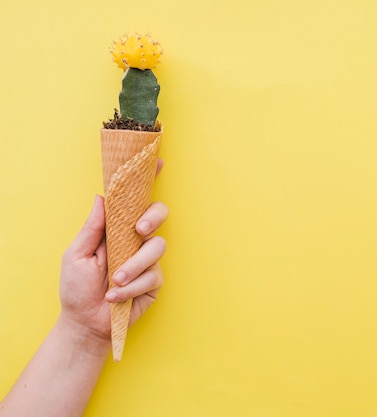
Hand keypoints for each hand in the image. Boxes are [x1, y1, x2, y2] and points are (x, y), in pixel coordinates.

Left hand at [59, 195, 167, 342]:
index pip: (135, 203)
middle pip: (159, 215)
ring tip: (115, 281)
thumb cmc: (77, 288)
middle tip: (139, 230)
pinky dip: (132, 287)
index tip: (155, 169)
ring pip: (156, 247)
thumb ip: (91, 228)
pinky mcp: (154, 282)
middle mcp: (135, 241)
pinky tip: (115, 296)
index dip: (147, 186)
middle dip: (153, 218)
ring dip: (134, 265)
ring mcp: (147, 260)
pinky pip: (152, 276)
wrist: (84, 322)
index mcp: (117, 230)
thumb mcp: (76, 255)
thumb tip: (101, 198)